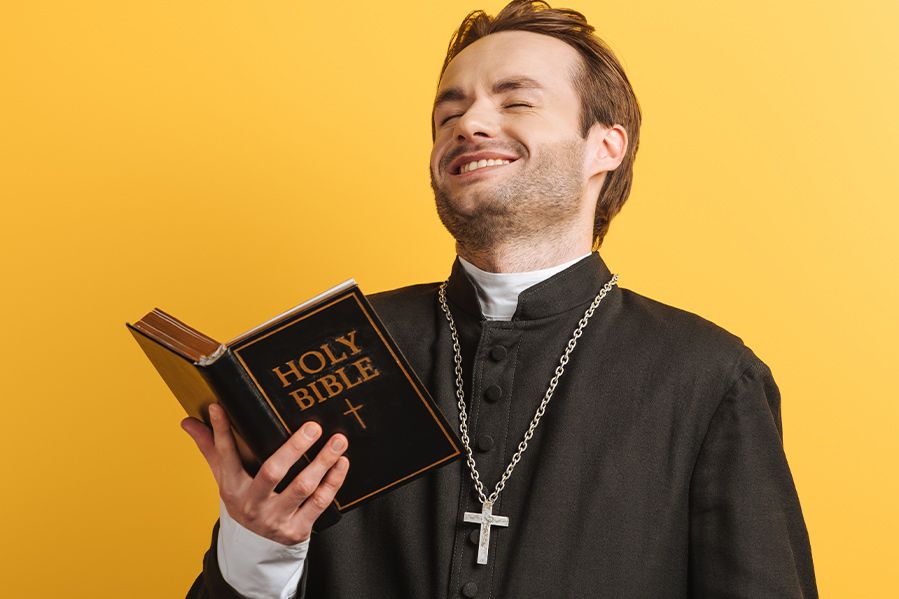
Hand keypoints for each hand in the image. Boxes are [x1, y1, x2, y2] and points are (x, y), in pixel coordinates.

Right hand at [181, 402, 348, 544]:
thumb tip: (186, 421)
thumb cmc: (245, 497)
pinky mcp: (297, 529)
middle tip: (313, 426)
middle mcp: (252, 504)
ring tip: (338, 440)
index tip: (220, 407)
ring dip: (323, 462)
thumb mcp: (226, 476)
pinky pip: (320, 503)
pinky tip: (342, 462)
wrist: (257, 545)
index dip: (221, 431)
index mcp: (231, 488)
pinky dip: (334, 481)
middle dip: (294, 448)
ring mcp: (275, 519)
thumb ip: (211, 447)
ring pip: (302, 487)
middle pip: (272, 472)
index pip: (225, 456)